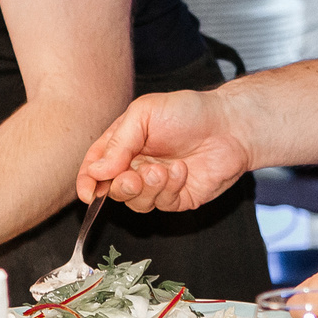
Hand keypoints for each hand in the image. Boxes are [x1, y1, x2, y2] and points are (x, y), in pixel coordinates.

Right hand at [77, 89, 253, 213]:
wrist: (230, 125)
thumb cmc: (188, 111)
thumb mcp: (144, 114)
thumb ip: (118, 142)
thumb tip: (96, 170)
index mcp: (123, 144)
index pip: (95, 167)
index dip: (88, 181)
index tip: (89, 191)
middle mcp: (137, 166)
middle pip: (114, 190)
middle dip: (121, 187)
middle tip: (133, 177)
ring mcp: (157, 185)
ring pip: (136, 203)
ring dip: (147, 189)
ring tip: (162, 169)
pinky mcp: (178, 198)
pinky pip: (162, 205)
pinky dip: (169, 189)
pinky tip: (181, 171)